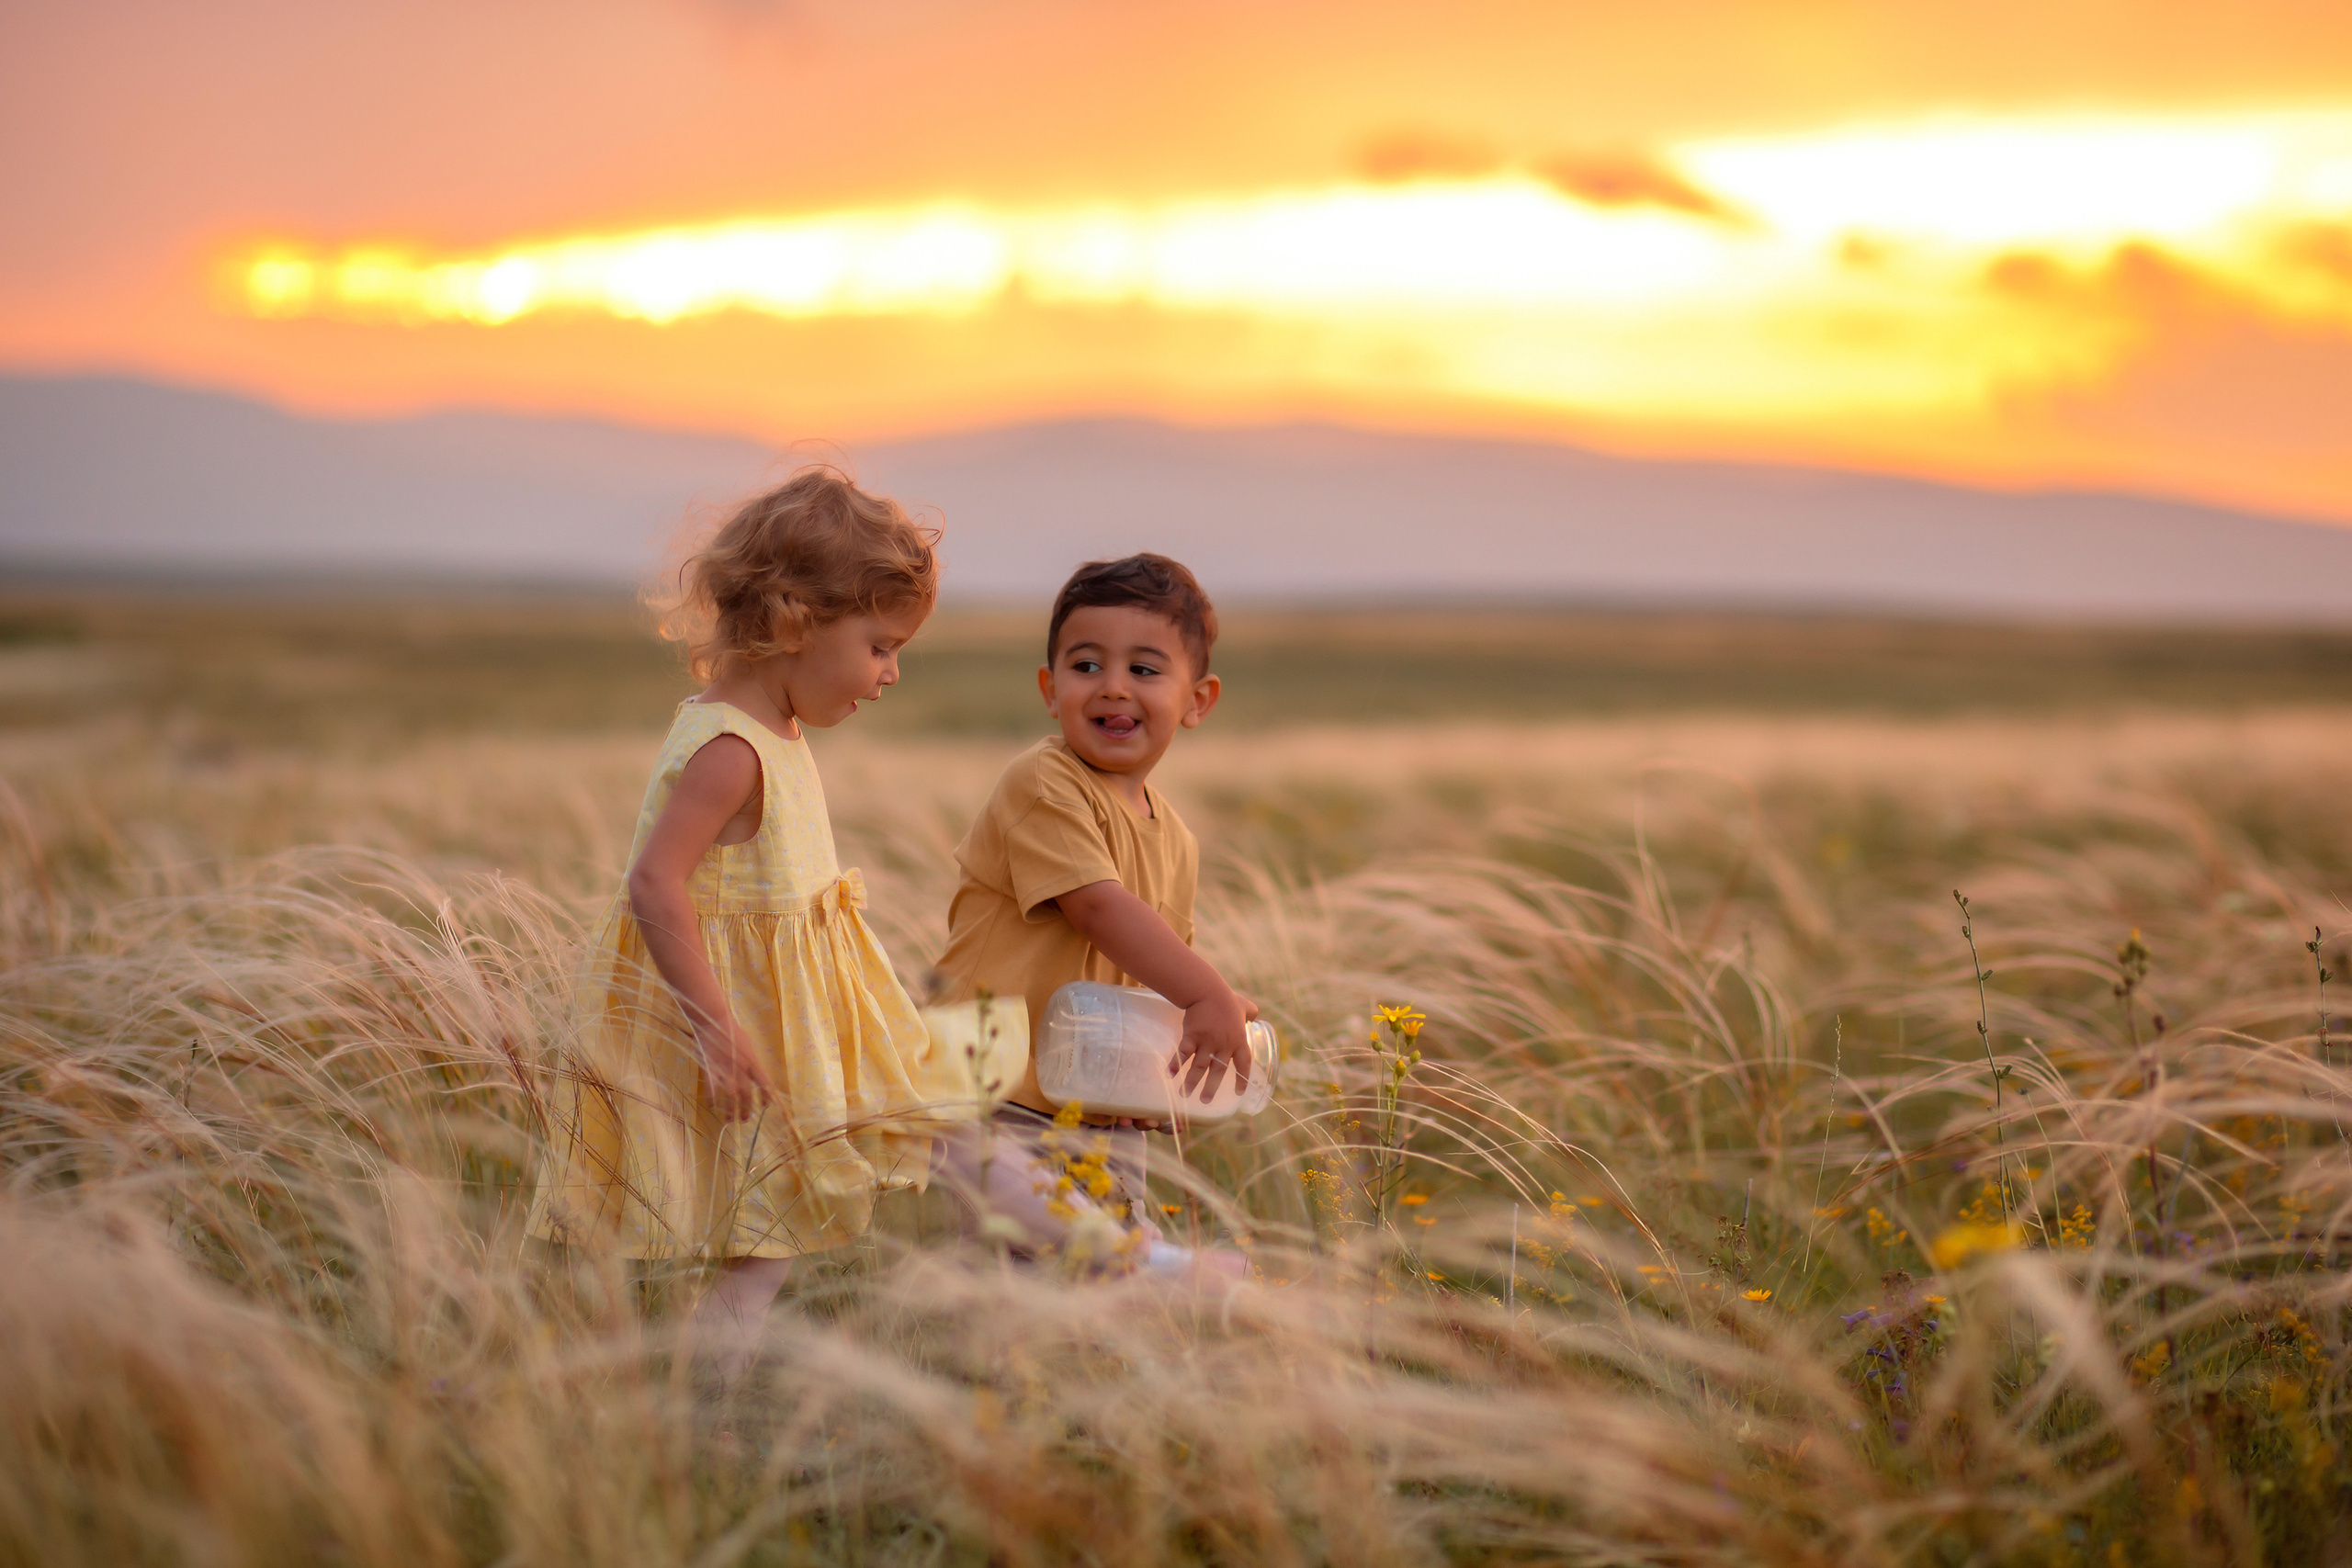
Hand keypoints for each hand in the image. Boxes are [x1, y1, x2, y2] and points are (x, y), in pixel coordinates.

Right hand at [696, 1026, 775, 1121]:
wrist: (714, 1020)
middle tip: (745, 1120)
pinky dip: (712, 1100)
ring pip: (730, 1096)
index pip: (765, 1084)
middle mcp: (741, 1068)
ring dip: (730, 1110)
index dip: (767, 1098)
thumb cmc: (733, 1032)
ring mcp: (725, 1069)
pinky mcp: (710, 1069)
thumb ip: (752, 1063)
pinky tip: (713, 1106)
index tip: (766, 1107)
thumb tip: (757, 1077)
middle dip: (746, 1110)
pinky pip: (711, 1089)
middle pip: (747, 1095)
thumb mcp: (748, 1046)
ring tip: (730, 1120)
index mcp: (753, 1062)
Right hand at [1167, 985, 1252, 1102]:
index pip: (1243, 1064)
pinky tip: (1169, 1074)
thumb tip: (1256, 1016)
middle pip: (1218, 1072)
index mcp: (1238, 1040)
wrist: (1207, 990)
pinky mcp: (1192, 1036)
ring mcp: (1207, 1042)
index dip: (1242, 1079)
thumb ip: (1251, 1012)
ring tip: (1184, 1094)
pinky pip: (1184, 1054)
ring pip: (1199, 1067)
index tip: (1239, 1092)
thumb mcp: (1244, 1005)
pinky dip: (1176, 1064)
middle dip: (1211, 1088)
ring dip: (1191, 1082)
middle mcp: (1224, 1045)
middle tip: (1205, 1101)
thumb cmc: (1226, 998)